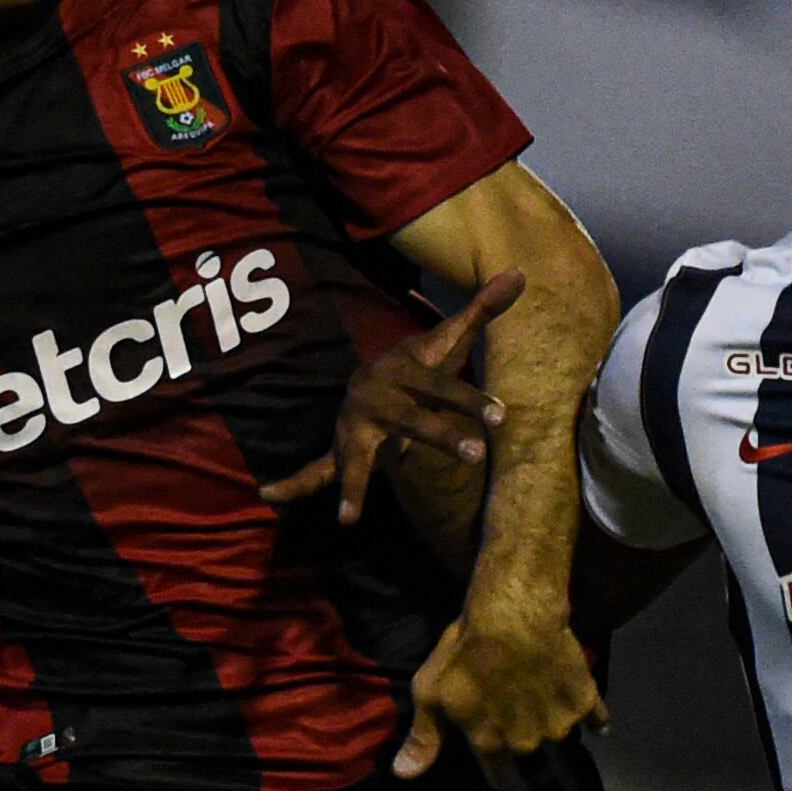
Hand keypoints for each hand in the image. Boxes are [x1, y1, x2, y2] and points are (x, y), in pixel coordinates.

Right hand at [267, 270, 518, 523]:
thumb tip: (521, 273)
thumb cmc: (420, 364)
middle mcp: (377, 396)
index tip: (501, 417)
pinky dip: (297, 483)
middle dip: (441, 436)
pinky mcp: (343, 447)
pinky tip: (270, 495)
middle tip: (475, 454)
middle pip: (412, 419)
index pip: (442, 385)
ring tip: (346, 517)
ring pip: (360, 456)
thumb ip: (482, 310)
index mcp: (404, 370)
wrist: (376, 379)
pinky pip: (320, 468)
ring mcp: (356, 423)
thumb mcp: (448, 339)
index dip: (471, 399)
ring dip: (355, 486)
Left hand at [397, 598, 604, 790]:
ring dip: (553, 723)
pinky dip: (596, 719)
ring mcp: (559, 723)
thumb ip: (423, 737)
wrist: (515, 615)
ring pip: (558, 733)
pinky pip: (596, 718)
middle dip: (526, 741)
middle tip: (521, 714)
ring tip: (543, 696)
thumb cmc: (466, 652)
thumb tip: (403, 776)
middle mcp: (527, 742)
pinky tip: (595, 718)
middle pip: (529, 753)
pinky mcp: (585, 700)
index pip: (505, 785)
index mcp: (491, 744)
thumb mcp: (431, 692)